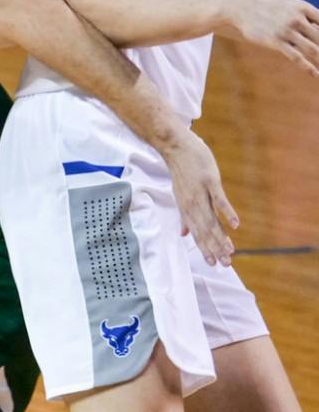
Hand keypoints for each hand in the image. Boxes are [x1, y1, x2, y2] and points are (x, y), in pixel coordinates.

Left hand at [158, 129, 237, 267]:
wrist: (175, 147)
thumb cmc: (182, 171)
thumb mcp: (181, 196)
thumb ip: (185, 217)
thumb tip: (184, 234)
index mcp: (187, 208)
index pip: (198, 233)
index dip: (206, 248)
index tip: (213, 263)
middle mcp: (192, 204)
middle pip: (206, 230)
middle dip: (215, 249)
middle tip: (225, 264)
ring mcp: (201, 193)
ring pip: (212, 220)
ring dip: (221, 237)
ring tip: (230, 251)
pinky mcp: (209, 181)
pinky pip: (219, 200)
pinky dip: (227, 212)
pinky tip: (235, 225)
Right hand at [224, 0, 318, 78]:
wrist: (240, 6)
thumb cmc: (264, 4)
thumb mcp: (286, 3)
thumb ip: (302, 13)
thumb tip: (314, 23)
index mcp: (302, 7)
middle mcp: (297, 19)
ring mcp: (286, 31)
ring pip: (312, 49)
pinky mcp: (275, 42)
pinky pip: (296, 57)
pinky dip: (308, 67)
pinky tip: (315, 74)